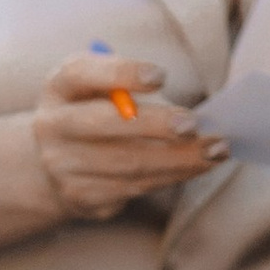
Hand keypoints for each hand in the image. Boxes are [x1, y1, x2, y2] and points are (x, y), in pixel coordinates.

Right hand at [30, 53, 227, 222]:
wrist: (59, 161)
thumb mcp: (103, 84)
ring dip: (179, 157)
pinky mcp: (81, 196)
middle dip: (155, 124)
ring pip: (128, 163)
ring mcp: (62, 165)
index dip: (121, 73)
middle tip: (194, 124)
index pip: (84, 73)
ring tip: (217, 149)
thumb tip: (189, 108)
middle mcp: (52, 125)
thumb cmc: (99, 109)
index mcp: (60, 85)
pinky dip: (174, 175)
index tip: (160, 76)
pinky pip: (135, 186)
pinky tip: (200, 166)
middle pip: (105, 124)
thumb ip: (132, 81)